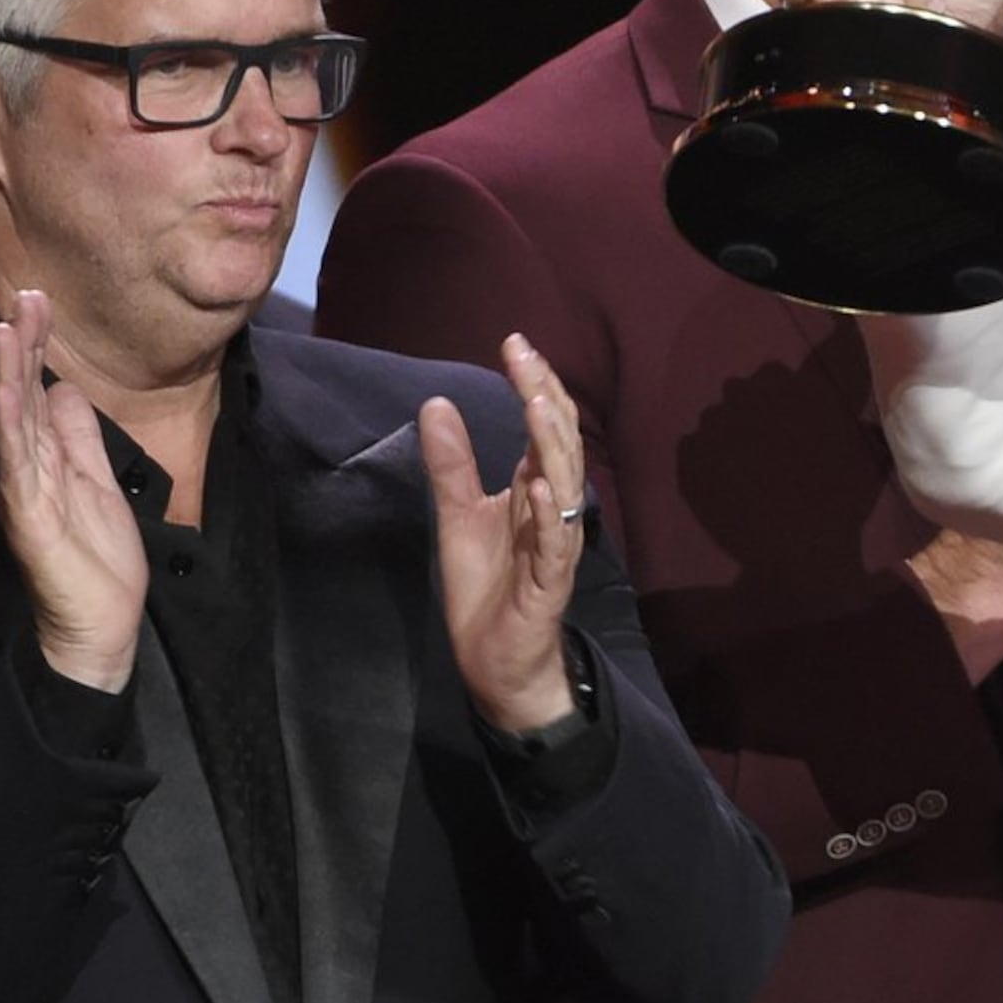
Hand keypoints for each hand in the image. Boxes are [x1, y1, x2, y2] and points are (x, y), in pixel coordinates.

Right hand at [0, 289, 147, 691]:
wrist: (99, 621)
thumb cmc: (97, 556)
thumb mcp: (97, 480)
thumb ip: (78, 436)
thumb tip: (64, 386)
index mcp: (46, 456)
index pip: (39, 389)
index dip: (37, 346)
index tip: (39, 300)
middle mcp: (26, 465)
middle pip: (23, 393)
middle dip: (24, 342)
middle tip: (26, 291)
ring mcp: (24, 488)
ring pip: (13, 420)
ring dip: (10, 371)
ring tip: (9, 326)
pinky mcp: (27, 514)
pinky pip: (17, 463)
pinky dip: (11, 425)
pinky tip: (9, 391)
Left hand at [422, 334, 591, 734]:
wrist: (496, 659)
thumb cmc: (486, 588)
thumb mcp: (458, 515)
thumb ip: (451, 464)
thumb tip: (436, 403)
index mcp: (535, 489)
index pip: (543, 426)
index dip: (533, 385)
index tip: (514, 343)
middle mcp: (554, 509)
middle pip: (559, 443)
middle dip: (544, 398)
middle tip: (524, 356)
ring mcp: (556, 544)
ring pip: (566, 485)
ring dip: (552, 445)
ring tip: (537, 404)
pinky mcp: (549, 581)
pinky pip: (556, 543)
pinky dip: (550, 515)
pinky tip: (540, 486)